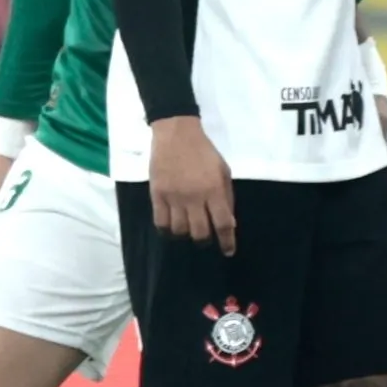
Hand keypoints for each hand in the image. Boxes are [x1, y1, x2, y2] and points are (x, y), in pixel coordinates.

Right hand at [148, 116, 237, 254]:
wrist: (176, 135)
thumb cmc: (205, 152)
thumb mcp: (224, 171)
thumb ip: (226, 196)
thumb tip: (229, 222)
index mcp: (214, 190)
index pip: (223, 223)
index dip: (227, 241)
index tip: (228, 251)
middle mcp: (194, 197)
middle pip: (199, 232)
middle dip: (205, 241)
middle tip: (206, 238)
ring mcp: (173, 197)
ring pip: (179, 230)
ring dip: (186, 235)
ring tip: (188, 230)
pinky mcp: (157, 195)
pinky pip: (160, 222)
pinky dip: (166, 230)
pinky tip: (171, 229)